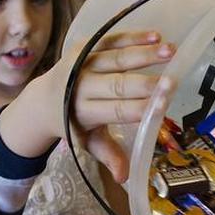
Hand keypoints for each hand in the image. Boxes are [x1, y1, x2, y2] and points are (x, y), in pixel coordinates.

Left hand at [1, 31, 175, 181]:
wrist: (42, 100)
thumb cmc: (76, 123)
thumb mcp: (88, 142)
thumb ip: (108, 156)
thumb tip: (125, 178)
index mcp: (83, 113)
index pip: (115, 110)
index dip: (139, 108)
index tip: (163, 105)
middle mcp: (80, 87)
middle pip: (116, 84)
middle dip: (145, 83)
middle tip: (172, 81)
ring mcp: (81, 64)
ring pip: (115, 58)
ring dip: (144, 53)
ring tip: (170, 51)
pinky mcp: (83, 46)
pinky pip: (110, 40)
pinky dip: (132, 36)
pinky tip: (155, 35)